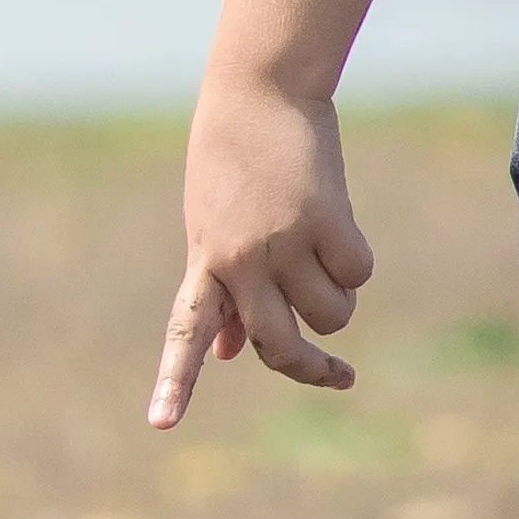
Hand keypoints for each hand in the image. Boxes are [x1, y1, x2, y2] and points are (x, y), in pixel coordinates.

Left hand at [151, 74, 373, 426]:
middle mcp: (236, 261)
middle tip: (339, 376)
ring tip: (321, 252)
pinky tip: (335, 219)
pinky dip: (356, 259)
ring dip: (338, 298)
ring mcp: (279, 242)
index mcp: (204, 265)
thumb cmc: (231, 166)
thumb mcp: (212, 231)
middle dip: (313, 369)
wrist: (257, 94)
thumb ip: (222, 293)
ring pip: (331, 314)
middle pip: (280, 345)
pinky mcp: (323, 221)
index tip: (161, 424)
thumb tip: (230, 357)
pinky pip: (358, 274)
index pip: (187, 334)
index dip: (176, 381)